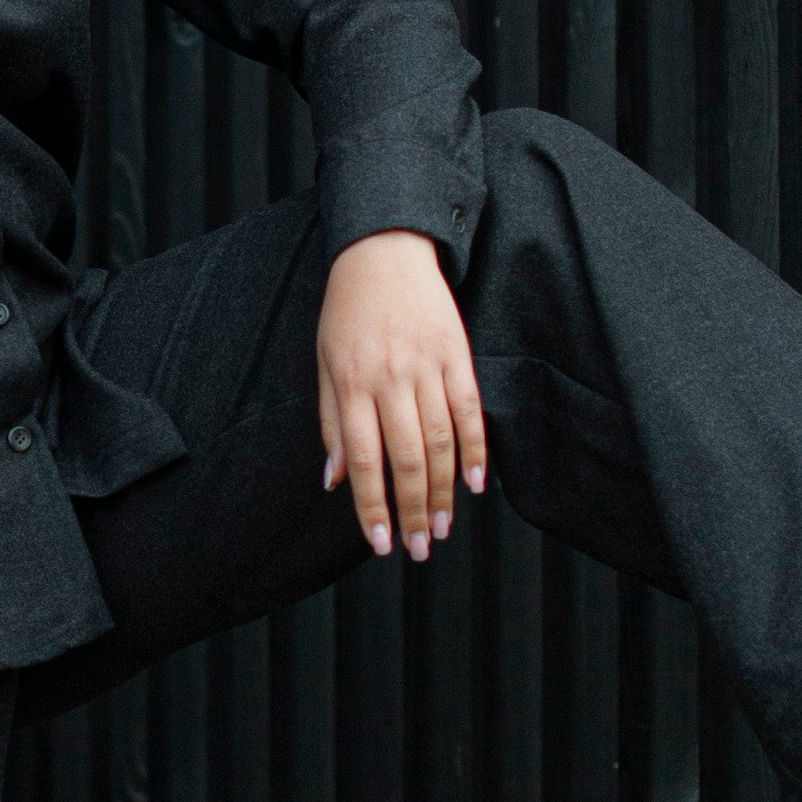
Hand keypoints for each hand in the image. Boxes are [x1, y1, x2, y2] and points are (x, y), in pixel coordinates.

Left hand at [317, 229, 488, 560]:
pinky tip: (476, 483)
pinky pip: (470, 411)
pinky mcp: (458, 355)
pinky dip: (475, 449)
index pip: (364, 459)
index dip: (372, 506)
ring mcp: (428, 366)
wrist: (384, 251)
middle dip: (413, 511)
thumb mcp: (325, 362)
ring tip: (442, 528)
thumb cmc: (347, 311)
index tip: (381, 543)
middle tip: (418, 550)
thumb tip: (334, 481)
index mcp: (352, 382)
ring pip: (441, 442)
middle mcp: (391, 378)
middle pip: (407, 458)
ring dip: (445, 491)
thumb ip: (332, 422)